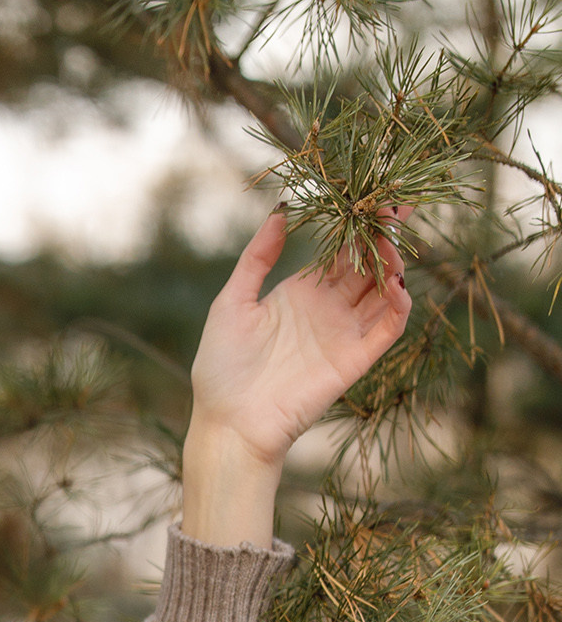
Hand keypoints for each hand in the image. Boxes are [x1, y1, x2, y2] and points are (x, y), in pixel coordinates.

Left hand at [181, 210, 410, 544]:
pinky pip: (388, 329)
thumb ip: (257, 258)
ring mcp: (344, 334)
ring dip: (395, 266)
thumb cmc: (221, 368)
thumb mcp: (231, 302)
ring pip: (384, 292)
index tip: (376, 197)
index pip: (342, 252)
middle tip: (398, 208)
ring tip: (396, 244)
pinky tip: (399, 284)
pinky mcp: (355, 360)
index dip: (360, 226)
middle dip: (386, 237)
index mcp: (301, 293)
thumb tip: (280, 213)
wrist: (229, 423)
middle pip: (369, 265)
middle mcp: (328, 310)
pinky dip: (400, 307)